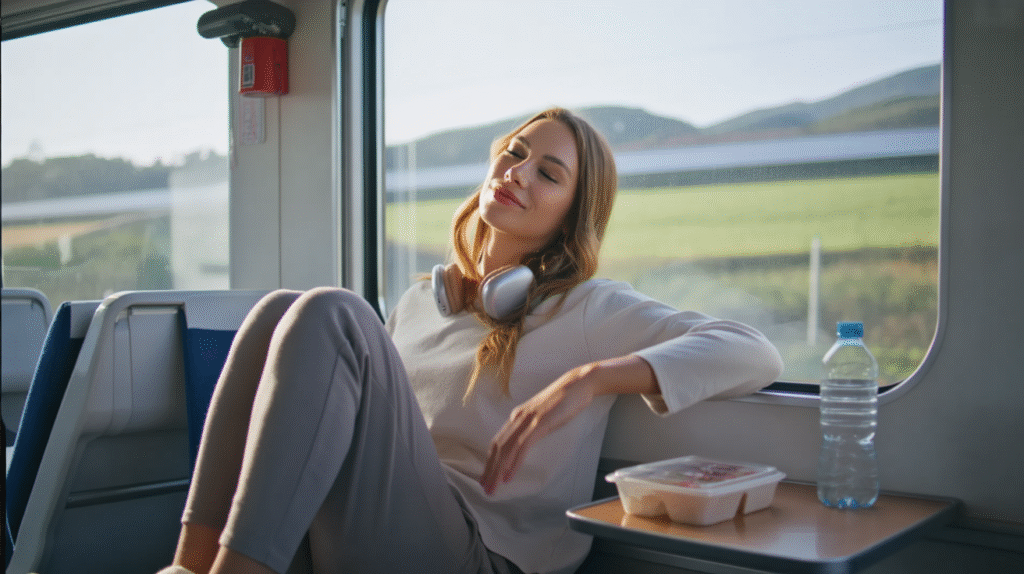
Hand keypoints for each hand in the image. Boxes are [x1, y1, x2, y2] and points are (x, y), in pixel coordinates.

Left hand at [480, 364, 599, 494]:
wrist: (579, 384)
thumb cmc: (565, 400)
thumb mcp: (544, 415)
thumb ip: (533, 426)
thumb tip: (528, 440)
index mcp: (518, 416)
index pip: (498, 442)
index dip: (490, 460)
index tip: (487, 476)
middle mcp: (518, 418)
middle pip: (498, 448)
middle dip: (489, 470)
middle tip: (485, 487)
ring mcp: (528, 420)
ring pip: (506, 450)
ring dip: (498, 471)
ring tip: (493, 487)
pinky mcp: (539, 423)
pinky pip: (522, 447)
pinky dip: (514, 463)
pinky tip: (509, 476)